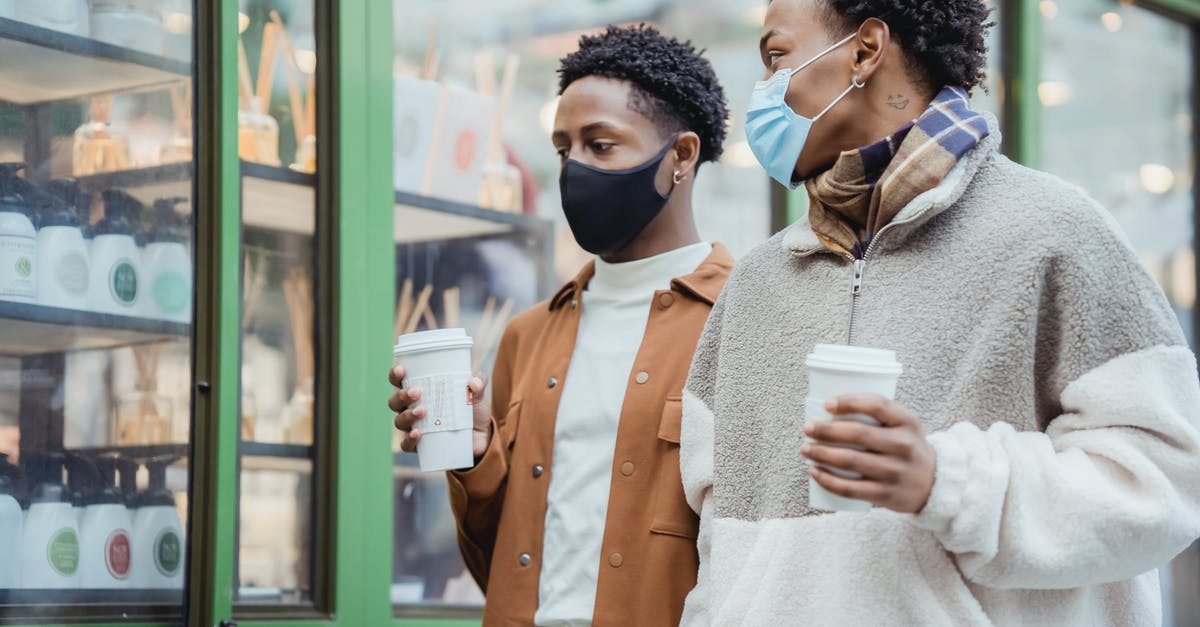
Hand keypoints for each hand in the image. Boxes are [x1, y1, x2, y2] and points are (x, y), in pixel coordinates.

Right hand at [389, 366, 491, 457]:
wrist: (481, 437)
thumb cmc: (472, 409)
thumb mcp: (477, 394)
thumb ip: (479, 383)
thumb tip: (474, 381)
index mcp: (420, 391)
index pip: (400, 381)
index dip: (395, 375)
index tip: (401, 370)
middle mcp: (412, 408)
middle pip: (395, 401)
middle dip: (402, 395)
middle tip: (416, 392)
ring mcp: (414, 427)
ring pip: (399, 421)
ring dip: (407, 415)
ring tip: (422, 412)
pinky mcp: (420, 446)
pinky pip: (407, 444)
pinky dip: (409, 440)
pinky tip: (417, 434)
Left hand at [800, 394, 935, 513]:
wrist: (934, 483)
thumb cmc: (906, 446)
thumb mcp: (904, 424)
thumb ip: (878, 413)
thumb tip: (828, 407)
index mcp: (908, 421)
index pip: (877, 405)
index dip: (849, 402)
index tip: (826, 404)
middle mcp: (903, 445)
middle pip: (857, 434)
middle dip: (825, 430)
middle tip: (807, 428)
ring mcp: (895, 471)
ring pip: (850, 460)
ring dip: (821, 453)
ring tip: (805, 449)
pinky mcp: (885, 494)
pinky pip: (850, 488)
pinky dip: (828, 480)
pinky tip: (814, 472)